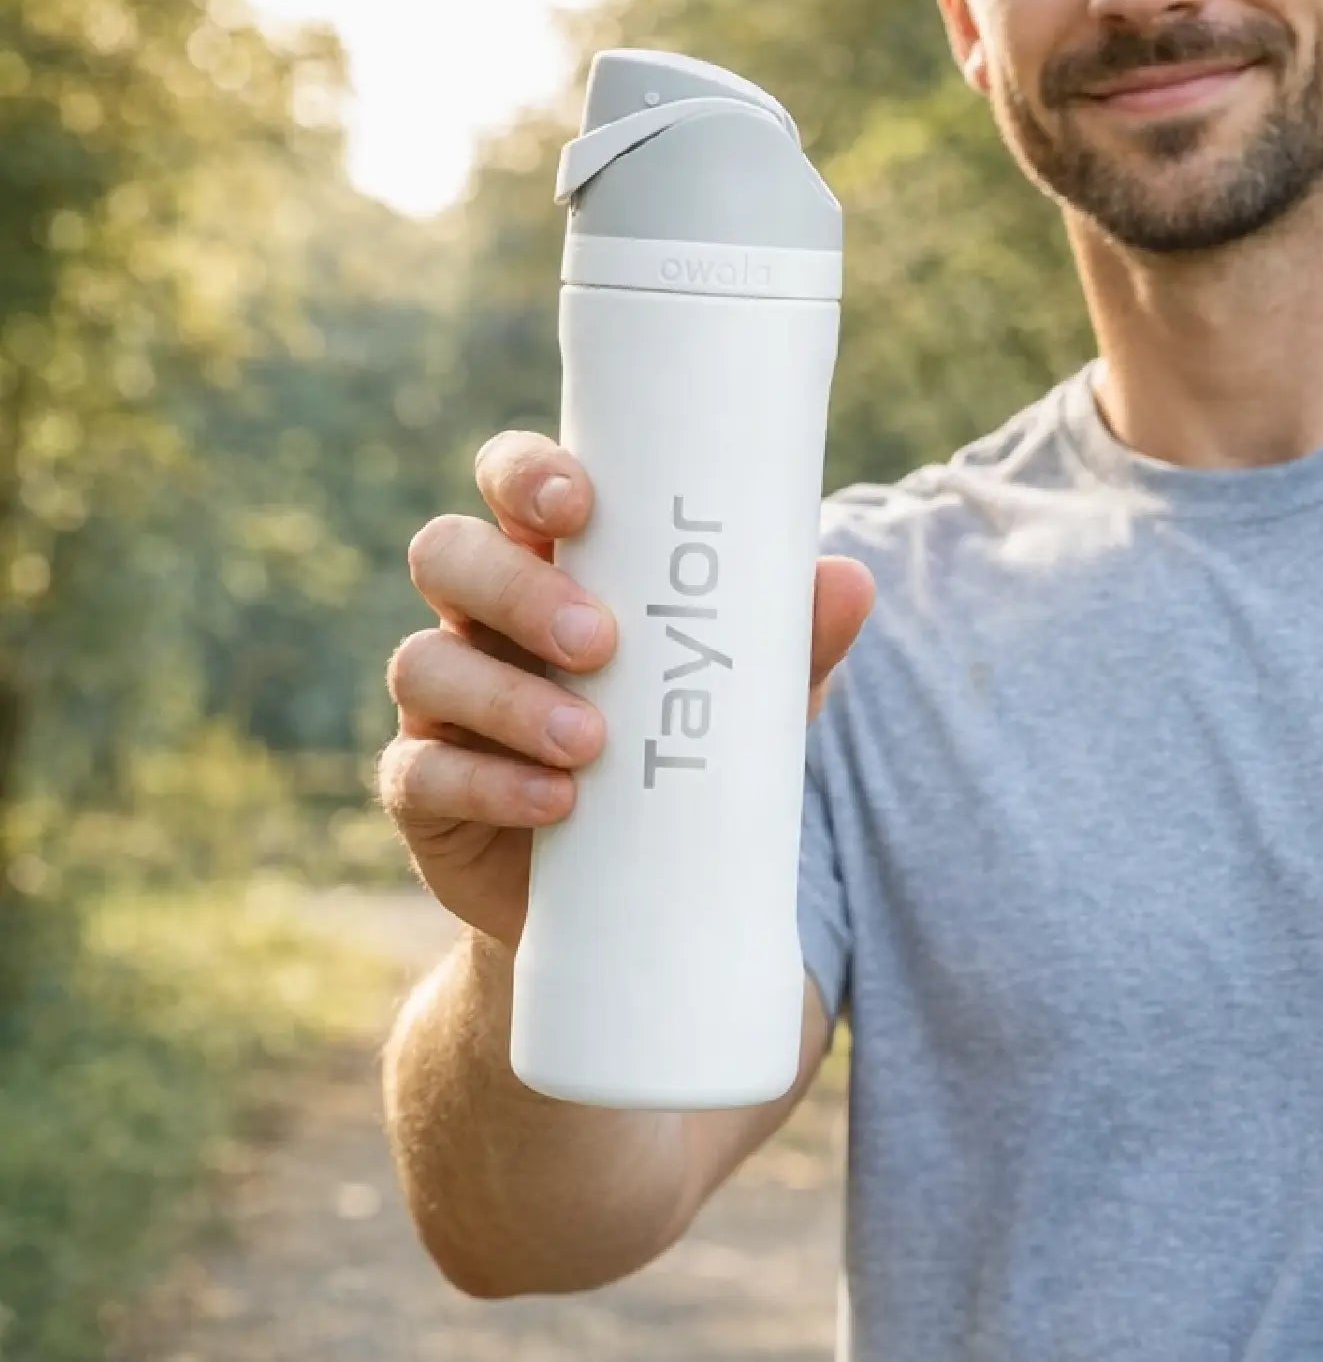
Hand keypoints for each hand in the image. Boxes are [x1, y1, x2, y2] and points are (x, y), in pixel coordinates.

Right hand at [379, 430, 874, 952]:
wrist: (637, 897)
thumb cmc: (688, 752)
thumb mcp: (747, 696)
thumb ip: (791, 639)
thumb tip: (850, 582)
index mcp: (552, 563)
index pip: (511, 483)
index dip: (525, 474)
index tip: (576, 503)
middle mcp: (481, 617)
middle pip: (448, 555)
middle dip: (517, 588)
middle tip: (601, 639)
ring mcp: (443, 702)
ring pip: (423, 663)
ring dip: (509, 697)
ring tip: (593, 744)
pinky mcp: (424, 789)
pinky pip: (421, 771)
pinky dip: (490, 783)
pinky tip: (557, 803)